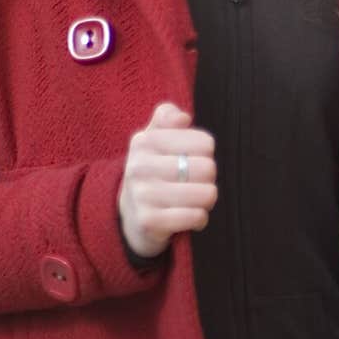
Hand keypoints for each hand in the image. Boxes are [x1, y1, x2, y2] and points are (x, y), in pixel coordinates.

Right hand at [118, 101, 218, 259]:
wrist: (130, 214)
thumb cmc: (153, 170)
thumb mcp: (154, 138)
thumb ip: (166, 117)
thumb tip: (182, 117)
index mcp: (144, 141)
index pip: (204, 143)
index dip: (206, 154)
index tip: (194, 159)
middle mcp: (139, 166)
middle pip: (207, 168)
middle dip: (209, 179)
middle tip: (195, 182)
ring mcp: (142, 194)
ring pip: (205, 194)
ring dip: (206, 200)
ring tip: (194, 199)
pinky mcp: (149, 221)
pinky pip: (195, 216)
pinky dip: (200, 218)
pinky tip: (189, 216)